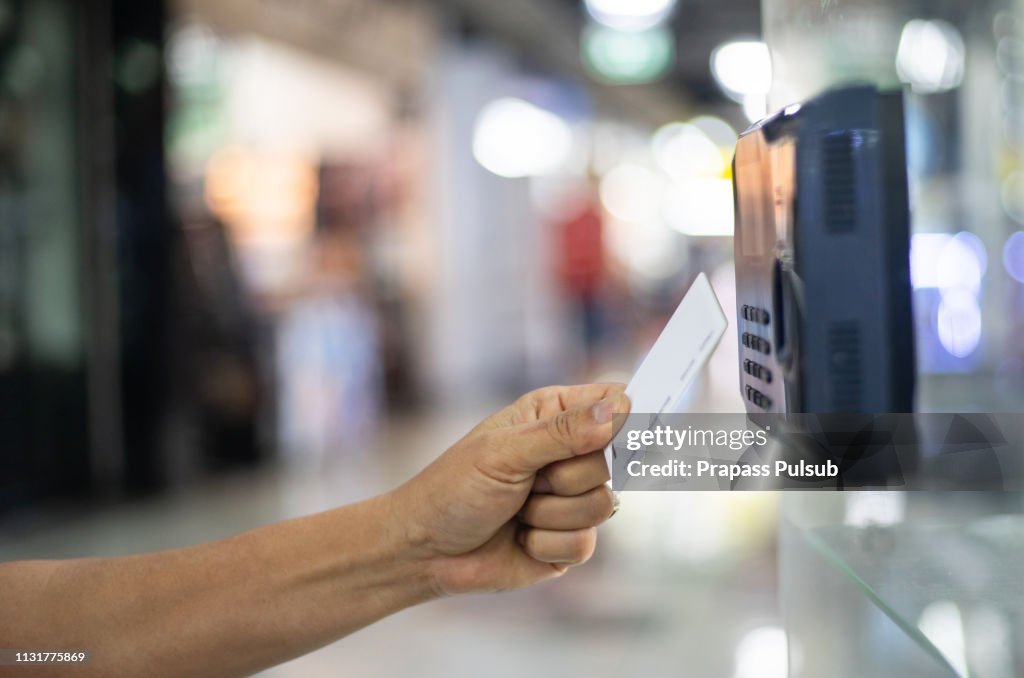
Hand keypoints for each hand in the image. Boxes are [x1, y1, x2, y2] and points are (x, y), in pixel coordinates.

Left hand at [390, 384, 628, 594]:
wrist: (424, 550)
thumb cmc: (453, 488)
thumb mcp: (504, 452)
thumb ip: (562, 433)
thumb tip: (619, 410)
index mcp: (553, 415)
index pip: (613, 402)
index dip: (626, 416)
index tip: (621, 431)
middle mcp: (569, 453)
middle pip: (613, 461)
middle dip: (565, 477)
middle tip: (527, 480)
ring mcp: (572, 498)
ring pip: (603, 505)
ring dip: (550, 514)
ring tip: (517, 511)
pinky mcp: (569, 539)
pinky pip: (586, 543)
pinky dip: (546, 544)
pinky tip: (519, 538)